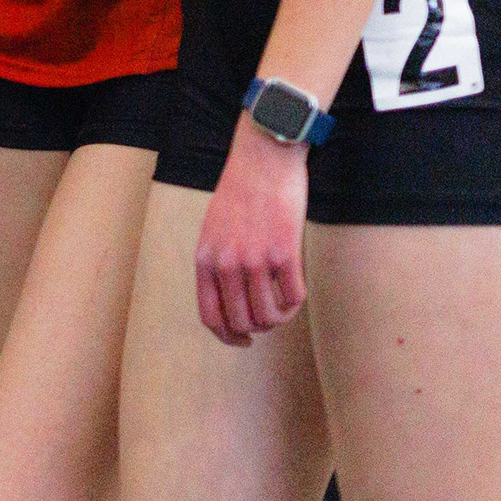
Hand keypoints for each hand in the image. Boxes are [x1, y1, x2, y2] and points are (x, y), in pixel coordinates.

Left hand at [192, 126, 308, 344]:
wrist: (262, 160)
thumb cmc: (240, 193)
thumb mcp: (212, 229)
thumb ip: (216, 262)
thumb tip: (230, 299)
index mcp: (204, 259)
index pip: (211, 316)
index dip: (227, 337)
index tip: (242, 341)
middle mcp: (226, 264)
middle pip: (241, 322)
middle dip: (257, 329)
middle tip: (269, 320)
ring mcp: (255, 261)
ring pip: (268, 316)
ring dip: (279, 319)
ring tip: (283, 307)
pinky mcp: (285, 254)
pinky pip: (293, 298)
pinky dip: (296, 304)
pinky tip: (295, 293)